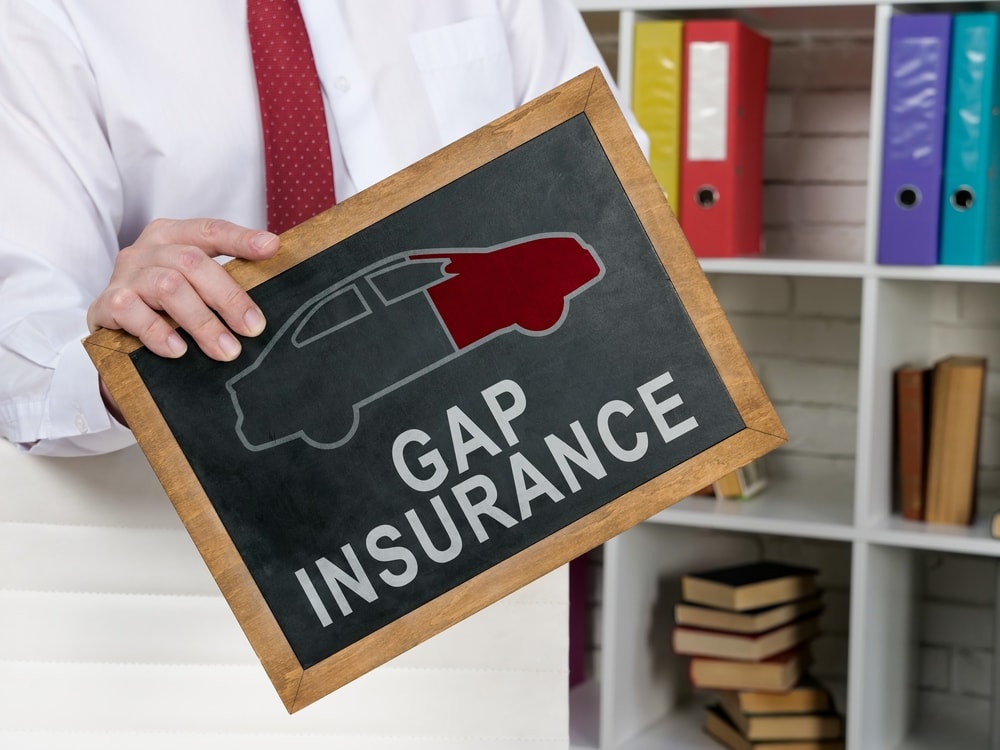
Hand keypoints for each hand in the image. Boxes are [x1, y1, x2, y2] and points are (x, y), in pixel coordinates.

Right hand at [87, 218, 279, 360]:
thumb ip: (222, 278)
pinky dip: (159, 333)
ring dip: (202, 322)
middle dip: (228, 297)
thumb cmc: (164, 302)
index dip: (240, 238)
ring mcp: (124, 276)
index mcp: (172, 235)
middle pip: (192, 262)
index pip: (210, 230)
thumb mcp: (192, 283)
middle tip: (253, 328)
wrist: (113, 327)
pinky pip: (132, 313)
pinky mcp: (107, 304)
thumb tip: (271, 289)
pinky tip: (178, 350)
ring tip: (226, 350)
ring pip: (168, 287)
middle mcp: (146, 249)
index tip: (271, 248)